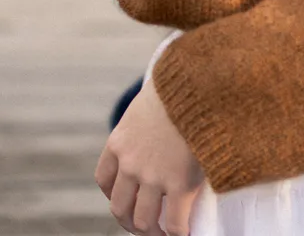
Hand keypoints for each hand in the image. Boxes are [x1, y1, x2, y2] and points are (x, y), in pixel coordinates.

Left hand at [95, 78, 204, 235]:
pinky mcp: (179, 182)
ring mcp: (153, 176)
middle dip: (130, 221)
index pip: (104, 179)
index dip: (114, 193)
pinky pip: (174, 220)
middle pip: (120, 206)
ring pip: (143, 220)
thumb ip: (150, 116)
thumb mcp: (152, 98)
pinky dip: (177, 232)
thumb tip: (164, 112)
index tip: (127, 198)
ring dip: (152, 233)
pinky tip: (185, 232)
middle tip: (144, 226)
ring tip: (165, 234)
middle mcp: (130, 163)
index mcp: (120, 141)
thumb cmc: (182, 83)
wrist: (199, 82)